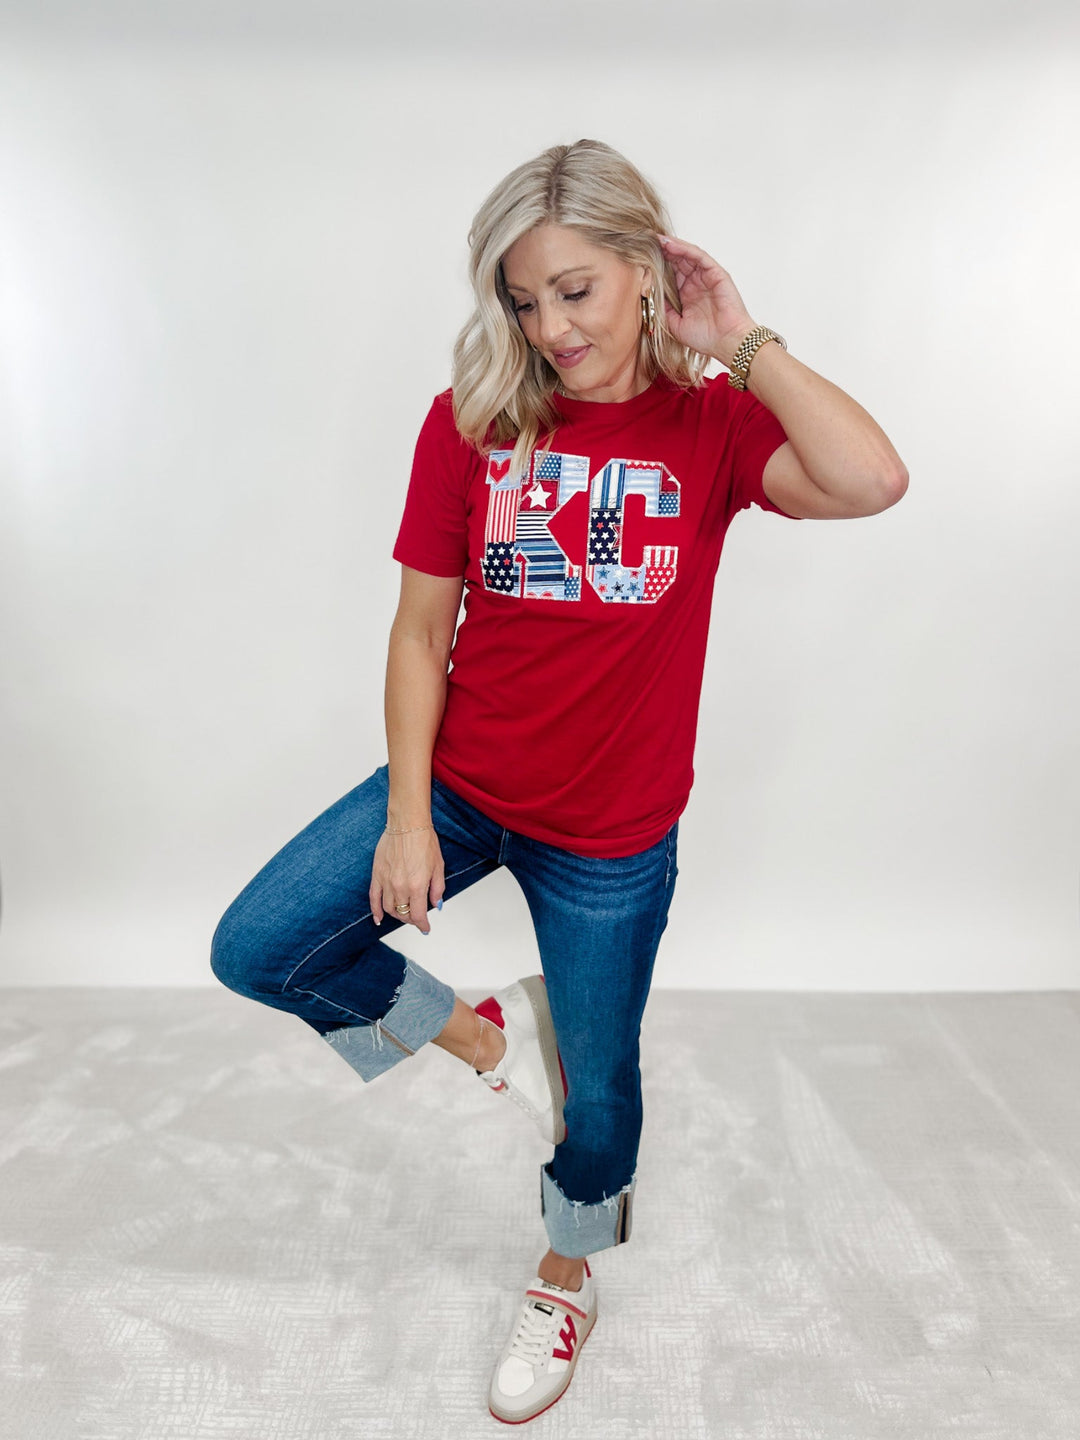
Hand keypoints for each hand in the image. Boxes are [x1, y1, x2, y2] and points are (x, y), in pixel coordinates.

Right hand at [369, 827, 445, 933]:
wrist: (407, 824)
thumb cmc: (424, 841)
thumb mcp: (438, 866)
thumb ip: (437, 888)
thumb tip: (436, 904)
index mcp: (417, 886)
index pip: (418, 915)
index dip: (423, 925)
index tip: (425, 928)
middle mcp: (400, 886)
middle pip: (404, 914)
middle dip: (412, 919)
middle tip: (417, 917)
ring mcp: (387, 881)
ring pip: (389, 909)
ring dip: (397, 915)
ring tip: (404, 913)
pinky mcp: (377, 875)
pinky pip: (374, 898)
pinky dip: (376, 911)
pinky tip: (379, 918)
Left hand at [657, 234, 756, 367]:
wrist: (726, 343)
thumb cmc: (705, 338)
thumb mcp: (675, 324)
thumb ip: (663, 310)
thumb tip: (648, 295)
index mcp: (686, 294)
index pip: (670, 274)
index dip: (657, 266)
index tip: (641, 259)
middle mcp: (696, 283)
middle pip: (677, 262)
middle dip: (662, 252)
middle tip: (645, 242)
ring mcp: (706, 277)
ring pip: (687, 256)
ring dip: (671, 247)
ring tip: (656, 240)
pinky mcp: (716, 273)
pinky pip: (699, 257)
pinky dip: (685, 249)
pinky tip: (670, 245)